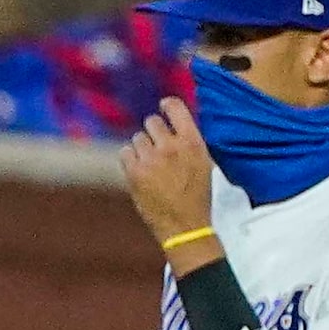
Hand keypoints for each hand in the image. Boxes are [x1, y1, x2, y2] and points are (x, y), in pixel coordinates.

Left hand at [120, 97, 217, 265]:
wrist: (185, 225)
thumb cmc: (197, 196)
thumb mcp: (203, 162)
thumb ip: (188, 142)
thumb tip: (174, 126)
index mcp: (192, 142)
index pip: (176, 108)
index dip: (167, 105)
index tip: (163, 106)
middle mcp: (171, 146)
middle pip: (151, 122)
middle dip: (152, 132)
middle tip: (155, 146)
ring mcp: (151, 158)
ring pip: (137, 138)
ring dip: (141, 147)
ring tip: (149, 164)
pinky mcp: (135, 172)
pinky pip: (125, 152)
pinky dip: (129, 159)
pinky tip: (137, 169)